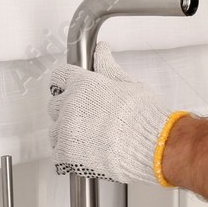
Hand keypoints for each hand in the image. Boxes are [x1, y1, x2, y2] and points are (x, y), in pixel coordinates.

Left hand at [47, 42, 182, 186]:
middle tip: (88, 118)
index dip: (66, 83)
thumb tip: (101, 51)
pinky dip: (69, 155)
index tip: (69, 89)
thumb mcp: (129, 84)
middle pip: (54, 105)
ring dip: (66, 134)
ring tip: (89, 139)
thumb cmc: (146, 117)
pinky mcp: (67, 154)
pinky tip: (86, 153)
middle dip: (67, 110)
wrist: (154, 147)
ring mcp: (67, 130)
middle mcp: (71, 105)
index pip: (59, 76)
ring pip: (54, 130)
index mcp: (83, 84)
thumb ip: (108, 68)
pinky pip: (57, 153)